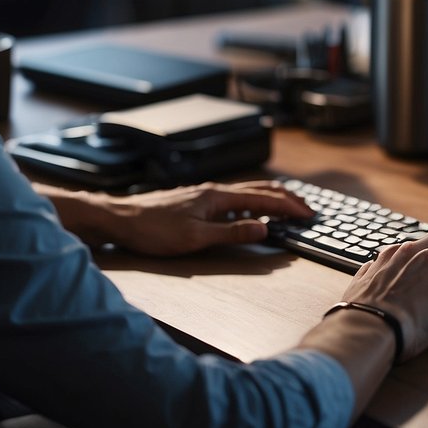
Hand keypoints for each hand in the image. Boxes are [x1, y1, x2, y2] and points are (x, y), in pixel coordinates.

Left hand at [89, 180, 313, 256]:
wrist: (120, 219)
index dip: (289, 207)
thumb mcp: (195, 238)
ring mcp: (206, 195)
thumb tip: (263, 229)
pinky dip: (254, 204)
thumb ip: (231, 233)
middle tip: (307, 211)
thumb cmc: (152, 229)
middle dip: (287, 199)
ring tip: (288, 209)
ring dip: (272, 200)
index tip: (308, 215)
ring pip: (248, 192)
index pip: (264, 199)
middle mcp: (215, 191)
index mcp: (218, 197)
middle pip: (260, 190)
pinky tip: (252, 214)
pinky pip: (235, 199)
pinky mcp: (198, 202)